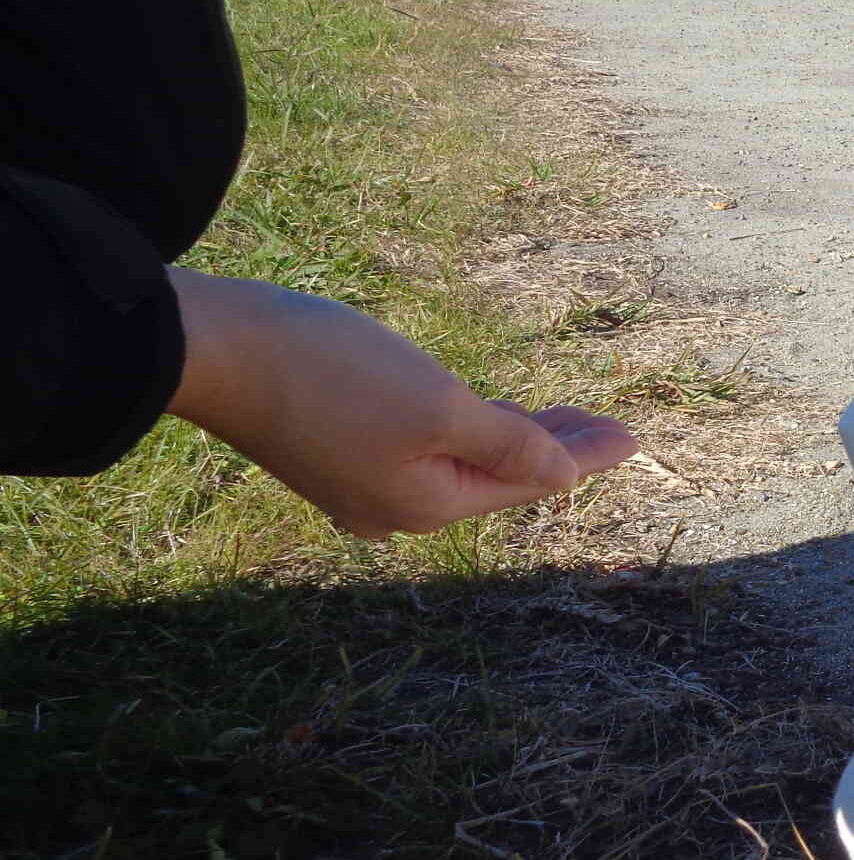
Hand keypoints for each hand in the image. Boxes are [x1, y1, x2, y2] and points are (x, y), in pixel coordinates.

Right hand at [166, 267, 637, 538]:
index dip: (585, 455)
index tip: (633, 435)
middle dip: (556, 448)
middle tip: (610, 428)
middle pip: (496, 476)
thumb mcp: (439, 406)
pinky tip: (481, 417)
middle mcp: (392, 509)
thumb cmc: (332, 374)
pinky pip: (421, 448)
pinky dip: (465, 431)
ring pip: (459, 462)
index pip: (529, 482)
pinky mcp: (330, 450)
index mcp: (427, 505)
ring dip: (513, 437)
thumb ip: (507, 444)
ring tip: (562, 419)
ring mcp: (357, 485)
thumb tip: (562, 476)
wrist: (213, 350)